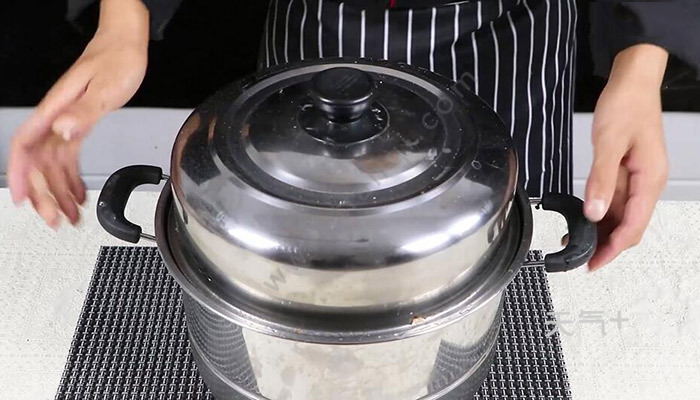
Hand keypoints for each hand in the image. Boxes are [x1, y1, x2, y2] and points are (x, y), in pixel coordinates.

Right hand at [7, 0, 148, 227]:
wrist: (127, 44)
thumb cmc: (117, 59)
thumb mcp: (106, 88)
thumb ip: (85, 112)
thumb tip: (63, 132)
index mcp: (56, 110)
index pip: (28, 146)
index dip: (22, 174)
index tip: (23, 199)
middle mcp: (57, 119)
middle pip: (40, 162)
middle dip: (44, 193)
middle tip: (54, 219)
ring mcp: (68, 122)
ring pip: (54, 164)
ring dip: (59, 191)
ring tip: (69, 216)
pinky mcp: (81, 124)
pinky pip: (69, 157)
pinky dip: (72, 178)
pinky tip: (78, 194)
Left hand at [584, 44, 668, 270]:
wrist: (632, 82)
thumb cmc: (626, 106)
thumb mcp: (608, 143)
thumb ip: (600, 179)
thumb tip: (594, 211)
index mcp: (649, 179)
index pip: (634, 224)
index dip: (614, 247)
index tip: (595, 262)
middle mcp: (647, 183)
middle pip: (630, 225)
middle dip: (607, 245)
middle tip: (581, 259)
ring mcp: (638, 178)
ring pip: (622, 215)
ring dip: (602, 231)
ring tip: (576, 241)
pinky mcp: (627, 172)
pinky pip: (615, 200)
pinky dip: (600, 212)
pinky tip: (582, 218)